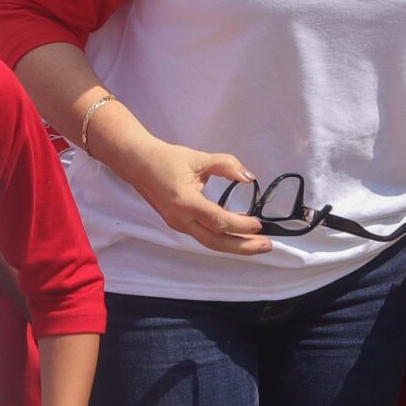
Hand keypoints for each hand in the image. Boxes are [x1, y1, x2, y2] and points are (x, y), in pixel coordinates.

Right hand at [115, 136, 271, 256]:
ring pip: (210, 242)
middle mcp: (181, 219)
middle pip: (216, 242)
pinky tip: (237, 235)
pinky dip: (222, 238)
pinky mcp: (178, 224)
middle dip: (242, 247)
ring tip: (256, 245)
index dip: (240, 225)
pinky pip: (203, 236)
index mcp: (185, 202)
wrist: (138, 164)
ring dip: (234, 246)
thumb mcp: (199, 158)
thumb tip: (248, 177)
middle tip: (267, 246)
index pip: (218, 220)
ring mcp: (178, 224)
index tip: (259, 224)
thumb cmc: (167, 159)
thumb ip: (225, 165)